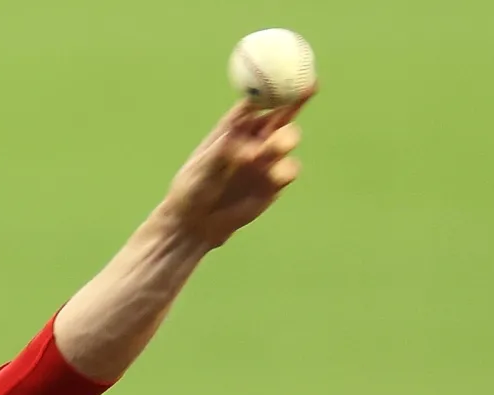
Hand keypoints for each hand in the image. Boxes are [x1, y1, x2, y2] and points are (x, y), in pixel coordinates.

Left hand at [159, 92, 313, 248]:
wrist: (197, 223)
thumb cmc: (193, 189)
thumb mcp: (202, 169)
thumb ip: (223, 154)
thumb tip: (242, 142)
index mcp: (235, 126)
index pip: (258, 99)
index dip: (275, 84)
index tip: (288, 73)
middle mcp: (254, 138)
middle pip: (282, 113)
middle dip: (296, 101)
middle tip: (300, 99)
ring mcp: (266, 159)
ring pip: (288, 140)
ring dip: (285, 141)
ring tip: (270, 150)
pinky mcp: (274, 182)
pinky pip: (288, 170)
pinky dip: (285, 170)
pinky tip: (275, 177)